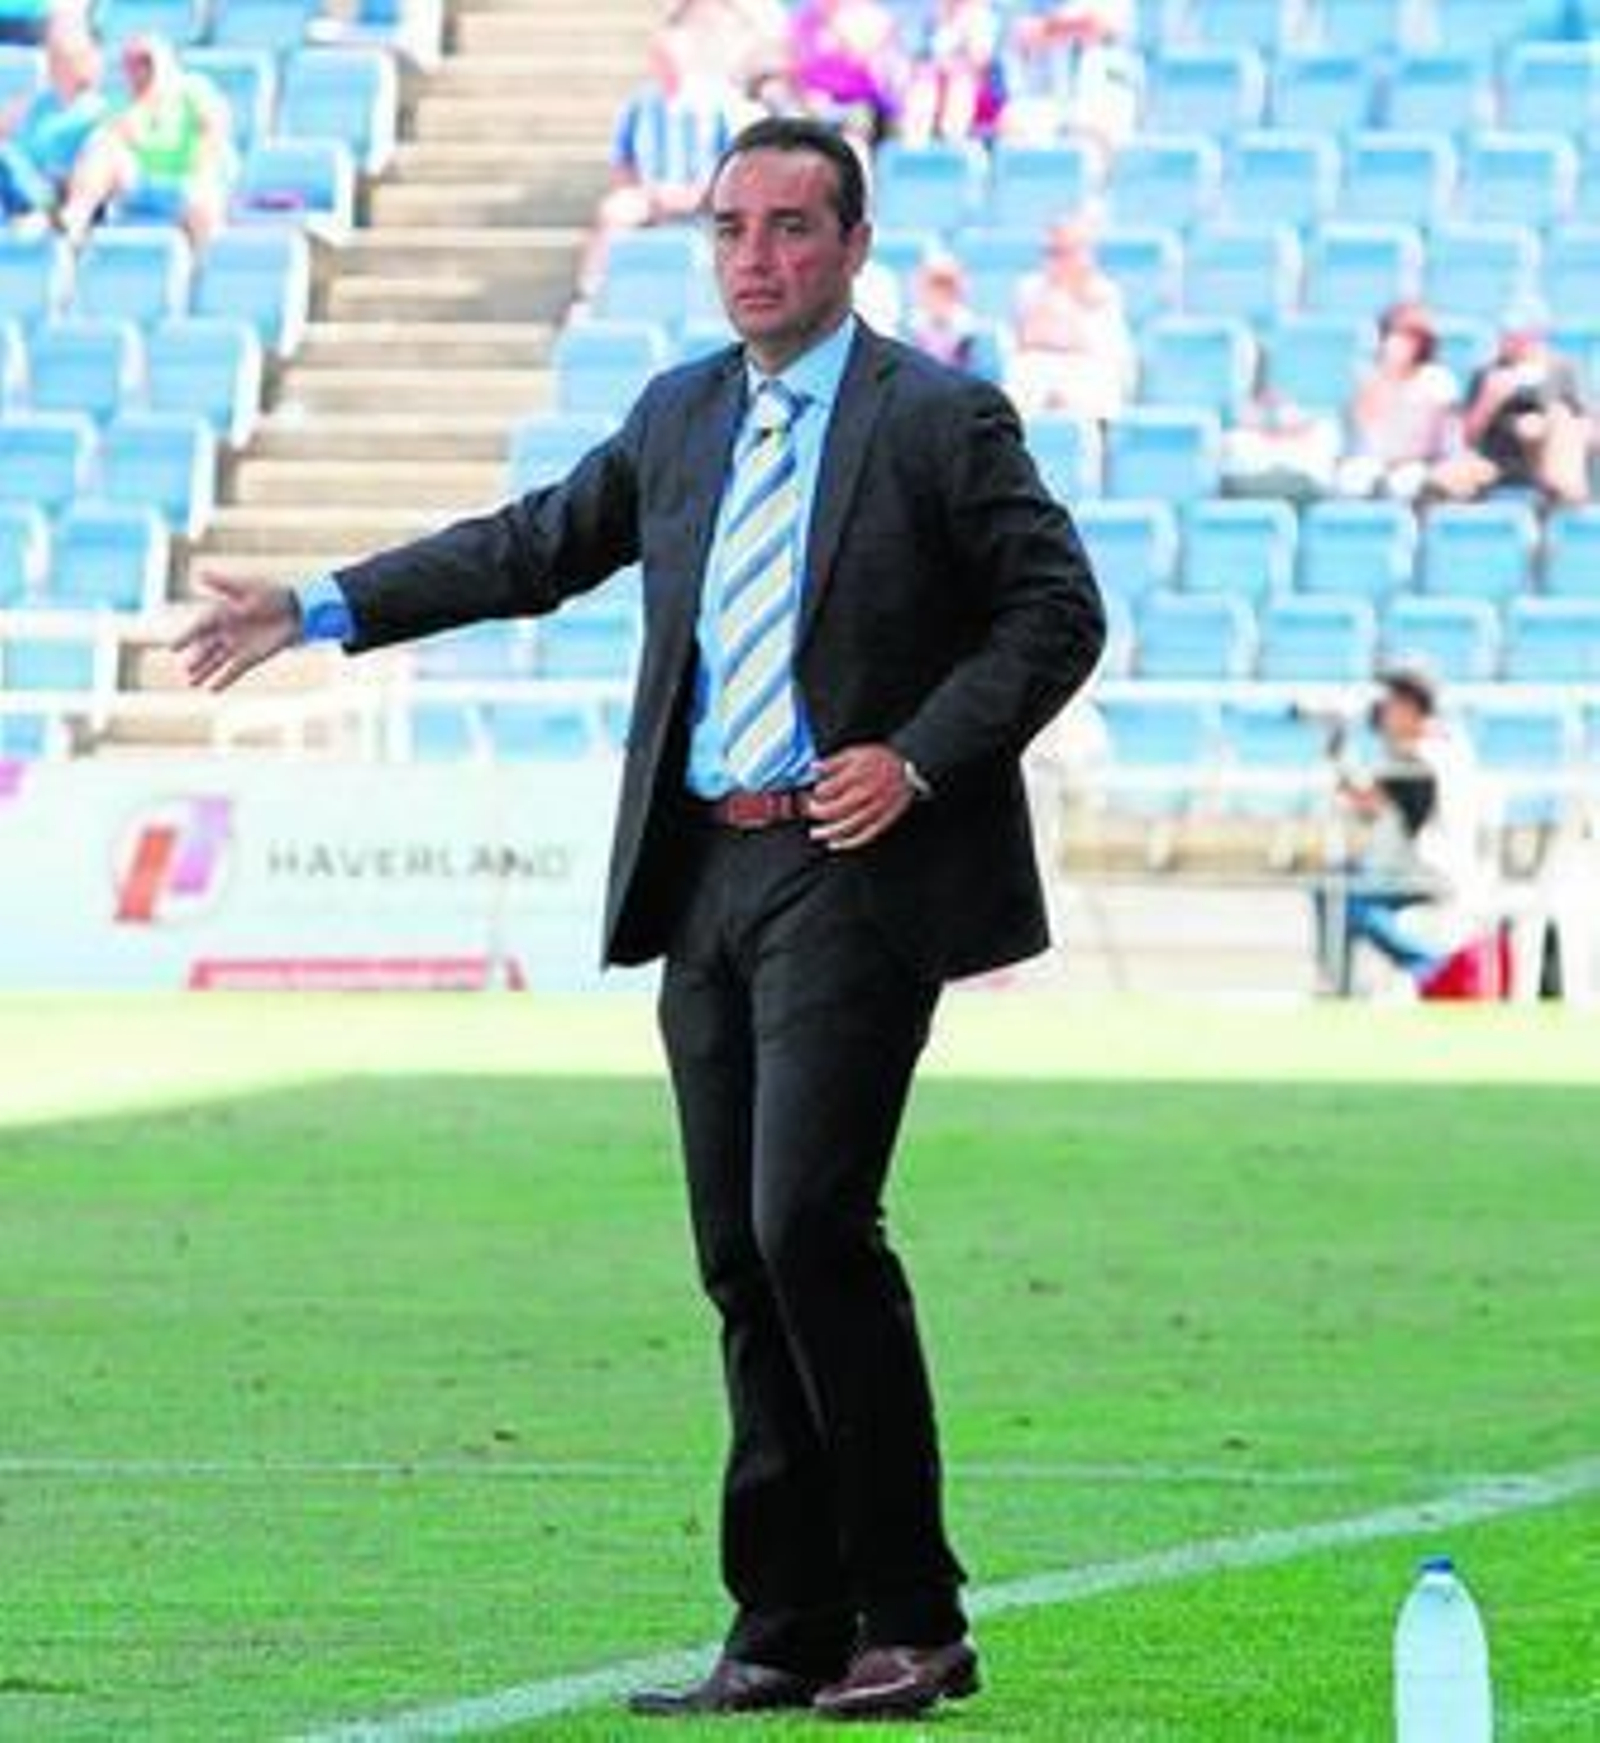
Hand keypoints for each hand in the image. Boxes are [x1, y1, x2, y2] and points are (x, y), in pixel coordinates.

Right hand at [172, 573, 300, 690]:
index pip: (199, 627)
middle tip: (184, 671)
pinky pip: (234, 670)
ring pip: (216, 661)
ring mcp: (238, 646)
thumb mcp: (246, 589)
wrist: (298, 611)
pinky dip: (223, 680)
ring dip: (204, 672)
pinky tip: (211, 690)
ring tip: (191, 684)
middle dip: (196, 659)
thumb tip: (199, 574)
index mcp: (222, 613)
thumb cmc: (272, 595)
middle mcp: (226, 631)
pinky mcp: (251, 657)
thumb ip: (223, 585)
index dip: (186, 637)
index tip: (173, 648)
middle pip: (206, 648)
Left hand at [808, 744, 917, 852]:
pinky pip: (864, 835)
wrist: (909, 769)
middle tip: (810, 811)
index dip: (815, 794)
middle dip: (817, 813)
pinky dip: (848, 842)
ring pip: (847, 826)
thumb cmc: (882, 761)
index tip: (811, 794)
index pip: (828, 790)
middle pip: (834, 810)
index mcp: (857, 776)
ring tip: (816, 833)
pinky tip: (836, 844)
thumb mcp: (855, 753)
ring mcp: (875, 810)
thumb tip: (814, 767)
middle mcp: (865, 794)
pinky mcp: (883, 820)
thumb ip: (833, 762)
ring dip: (828, 832)